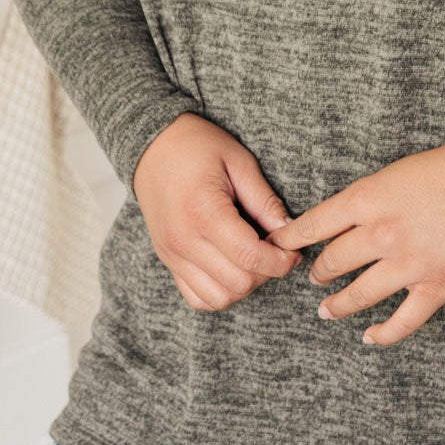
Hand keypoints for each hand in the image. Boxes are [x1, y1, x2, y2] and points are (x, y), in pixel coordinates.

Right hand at [133, 112, 302, 309]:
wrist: (151, 146)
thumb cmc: (197, 146)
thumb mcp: (238, 161)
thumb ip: (264, 200)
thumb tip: (288, 231)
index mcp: (203, 211)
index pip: (250, 256)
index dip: (280, 261)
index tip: (292, 251)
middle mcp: (183, 239)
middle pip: (237, 282)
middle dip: (267, 273)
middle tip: (276, 251)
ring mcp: (172, 254)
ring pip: (218, 298)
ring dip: (244, 286)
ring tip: (254, 260)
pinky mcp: (167, 260)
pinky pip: (197, 298)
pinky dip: (220, 293)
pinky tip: (232, 268)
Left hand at [265, 135, 444, 346]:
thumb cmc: (441, 171)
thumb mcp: (389, 174)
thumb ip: (360, 201)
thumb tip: (331, 224)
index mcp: (367, 200)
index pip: (313, 225)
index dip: (289, 240)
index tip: (274, 248)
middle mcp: (382, 234)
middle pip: (332, 263)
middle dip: (317, 273)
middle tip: (313, 277)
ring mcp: (409, 264)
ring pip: (359, 296)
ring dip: (338, 306)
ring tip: (326, 310)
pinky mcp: (436, 286)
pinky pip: (403, 321)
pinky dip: (383, 334)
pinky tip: (369, 336)